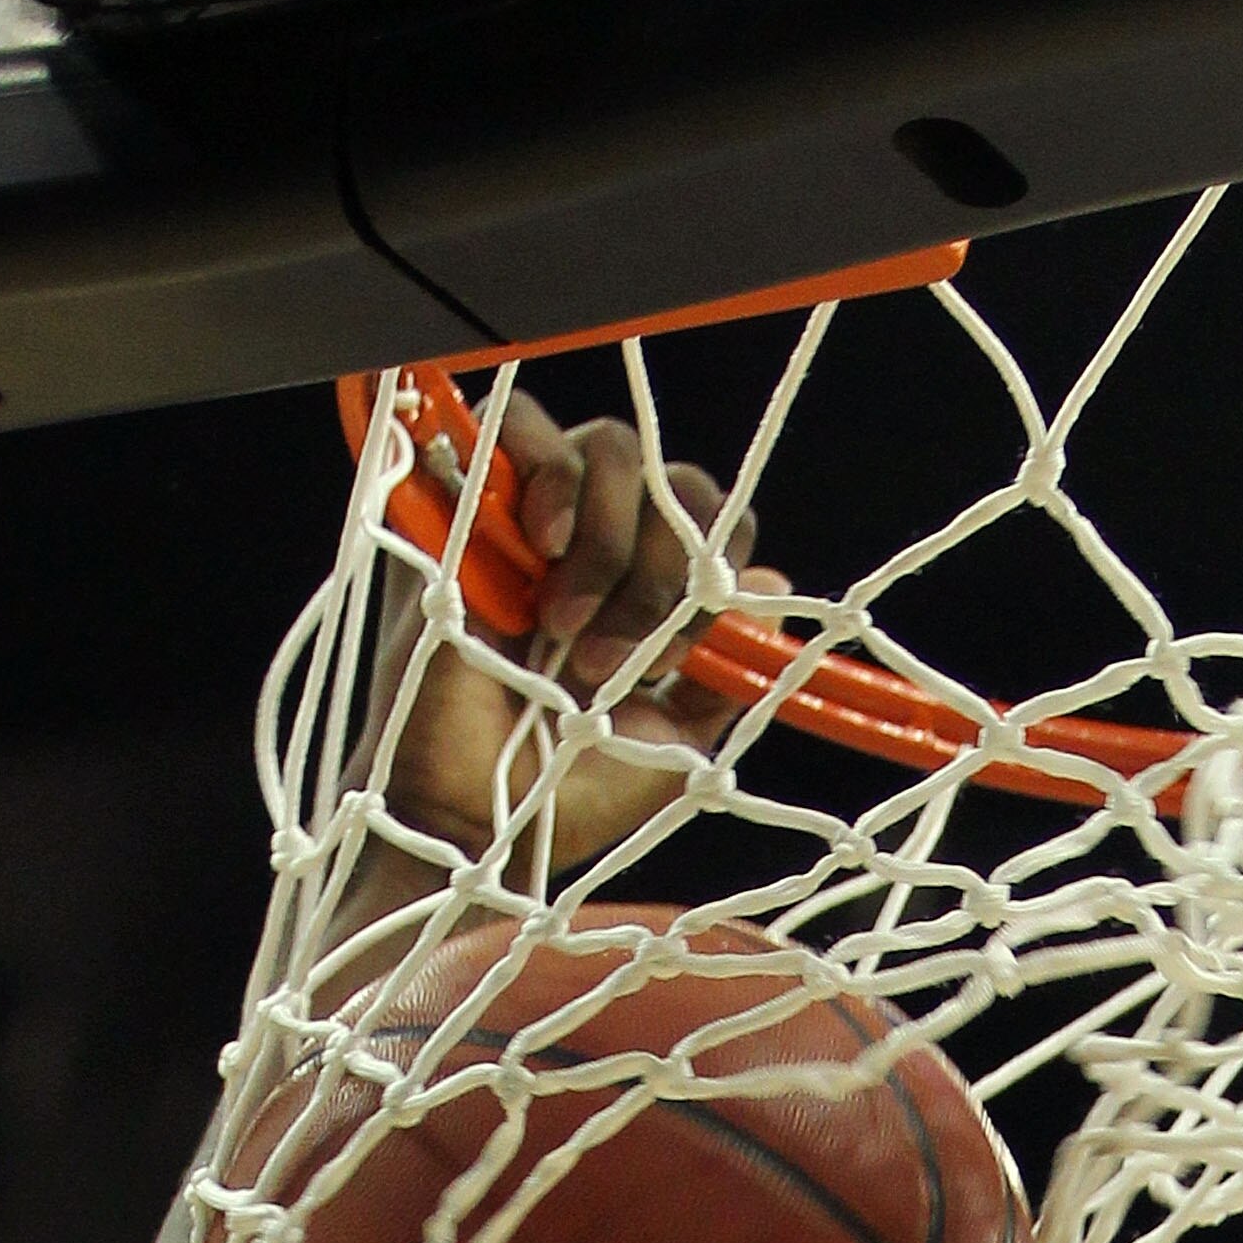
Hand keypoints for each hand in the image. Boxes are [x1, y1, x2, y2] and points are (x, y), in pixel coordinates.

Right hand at [358, 390, 779, 892]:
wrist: (475, 822)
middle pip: (670, 480)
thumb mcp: (671, 744)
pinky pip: (516, 419)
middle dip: (659, 568)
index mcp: (645, 592)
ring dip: (606, 537)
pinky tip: (542, 543)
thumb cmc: (567, 795)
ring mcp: (533, 518)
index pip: (708, 523)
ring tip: (564, 621)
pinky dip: (546, 468)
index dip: (709, 571)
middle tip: (612, 657)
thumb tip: (773, 585)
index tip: (677, 658)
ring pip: (610, 448)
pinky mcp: (468, 504)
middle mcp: (595, 544)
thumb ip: (723, 671)